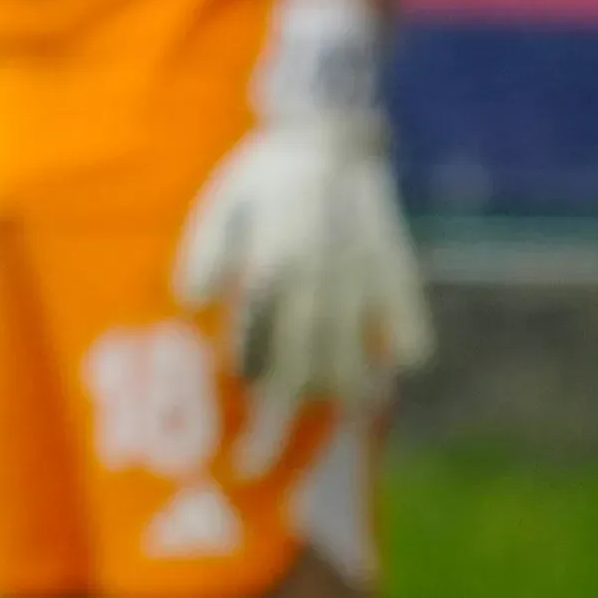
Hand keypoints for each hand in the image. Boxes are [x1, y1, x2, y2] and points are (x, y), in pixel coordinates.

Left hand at [173, 0, 431, 469]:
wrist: (326, 132)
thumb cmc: (260, 175)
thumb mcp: (219, 205)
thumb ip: (205, 253)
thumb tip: (190, 303)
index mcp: (269, 264)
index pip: (256, 353)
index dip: (245, 404)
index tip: (232, 450)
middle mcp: (317, 279)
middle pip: (304, 373)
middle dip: (280, 426)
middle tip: (258, 464)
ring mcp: (361, 279)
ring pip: (356, 363)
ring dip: (335, 397)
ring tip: (317, 416)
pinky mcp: (398, 271)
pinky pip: (408, 334)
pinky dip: (395, 358)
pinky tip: (379, 371)